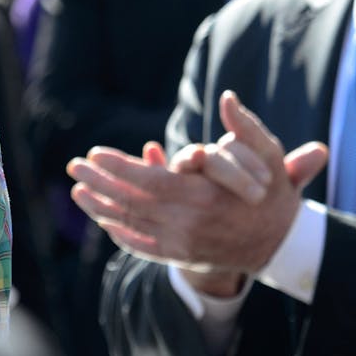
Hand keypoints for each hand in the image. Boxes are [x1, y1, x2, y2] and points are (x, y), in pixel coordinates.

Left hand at [67, 92, 325, 295]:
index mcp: (204, 196)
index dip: (118, 167)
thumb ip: (246, 127)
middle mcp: (188, 223)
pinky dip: (119, 233)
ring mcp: (182, 244)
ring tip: (77, 192)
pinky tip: (102, 219)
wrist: (280, 244)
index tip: (94, 154)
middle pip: (131, 202)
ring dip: (100, 208)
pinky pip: (141, 246)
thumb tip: (227, 98)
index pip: (149, 181)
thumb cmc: (273, 194)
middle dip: (99, 184)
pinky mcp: (180, 257)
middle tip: (74, 168)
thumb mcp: (269, 156)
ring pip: (132, 225)